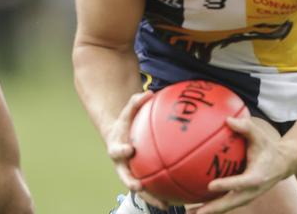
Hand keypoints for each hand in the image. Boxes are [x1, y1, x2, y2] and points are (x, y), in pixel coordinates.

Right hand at [105, 90, 168, 209]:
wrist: (120, 136)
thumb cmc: (126, 122)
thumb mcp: (127, 111)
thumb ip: (135, 102)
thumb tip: (148, 92)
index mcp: (117, 148)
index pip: (117, 150)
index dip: (122, 151)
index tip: (130, 150)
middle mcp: (122, 165)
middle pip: (126, 177)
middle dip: (132, 183)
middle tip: (139, 187)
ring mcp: (131, 173)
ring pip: (141, 189)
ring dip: (151, 198)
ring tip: (165, 206)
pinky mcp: (141, 178)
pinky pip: (153, 187)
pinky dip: (163, 194)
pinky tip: (179, 199)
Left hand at [185, 117, 290, 213]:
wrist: (281, 164)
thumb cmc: (267, 148)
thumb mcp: (260, 136)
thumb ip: (246, 127)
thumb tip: (228, 120)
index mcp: (257, 177)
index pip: (241, 183)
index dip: (227, 185)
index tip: (211, 186)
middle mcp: (251, 190)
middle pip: (231, 202)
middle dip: (214, 209)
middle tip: (198, 213)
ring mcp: (246, 196)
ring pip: (227, 206)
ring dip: (210, 211)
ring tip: (191, 213)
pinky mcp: (242, 196)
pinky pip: (226, 202)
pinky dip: (212, 206)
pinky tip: (196, 206)